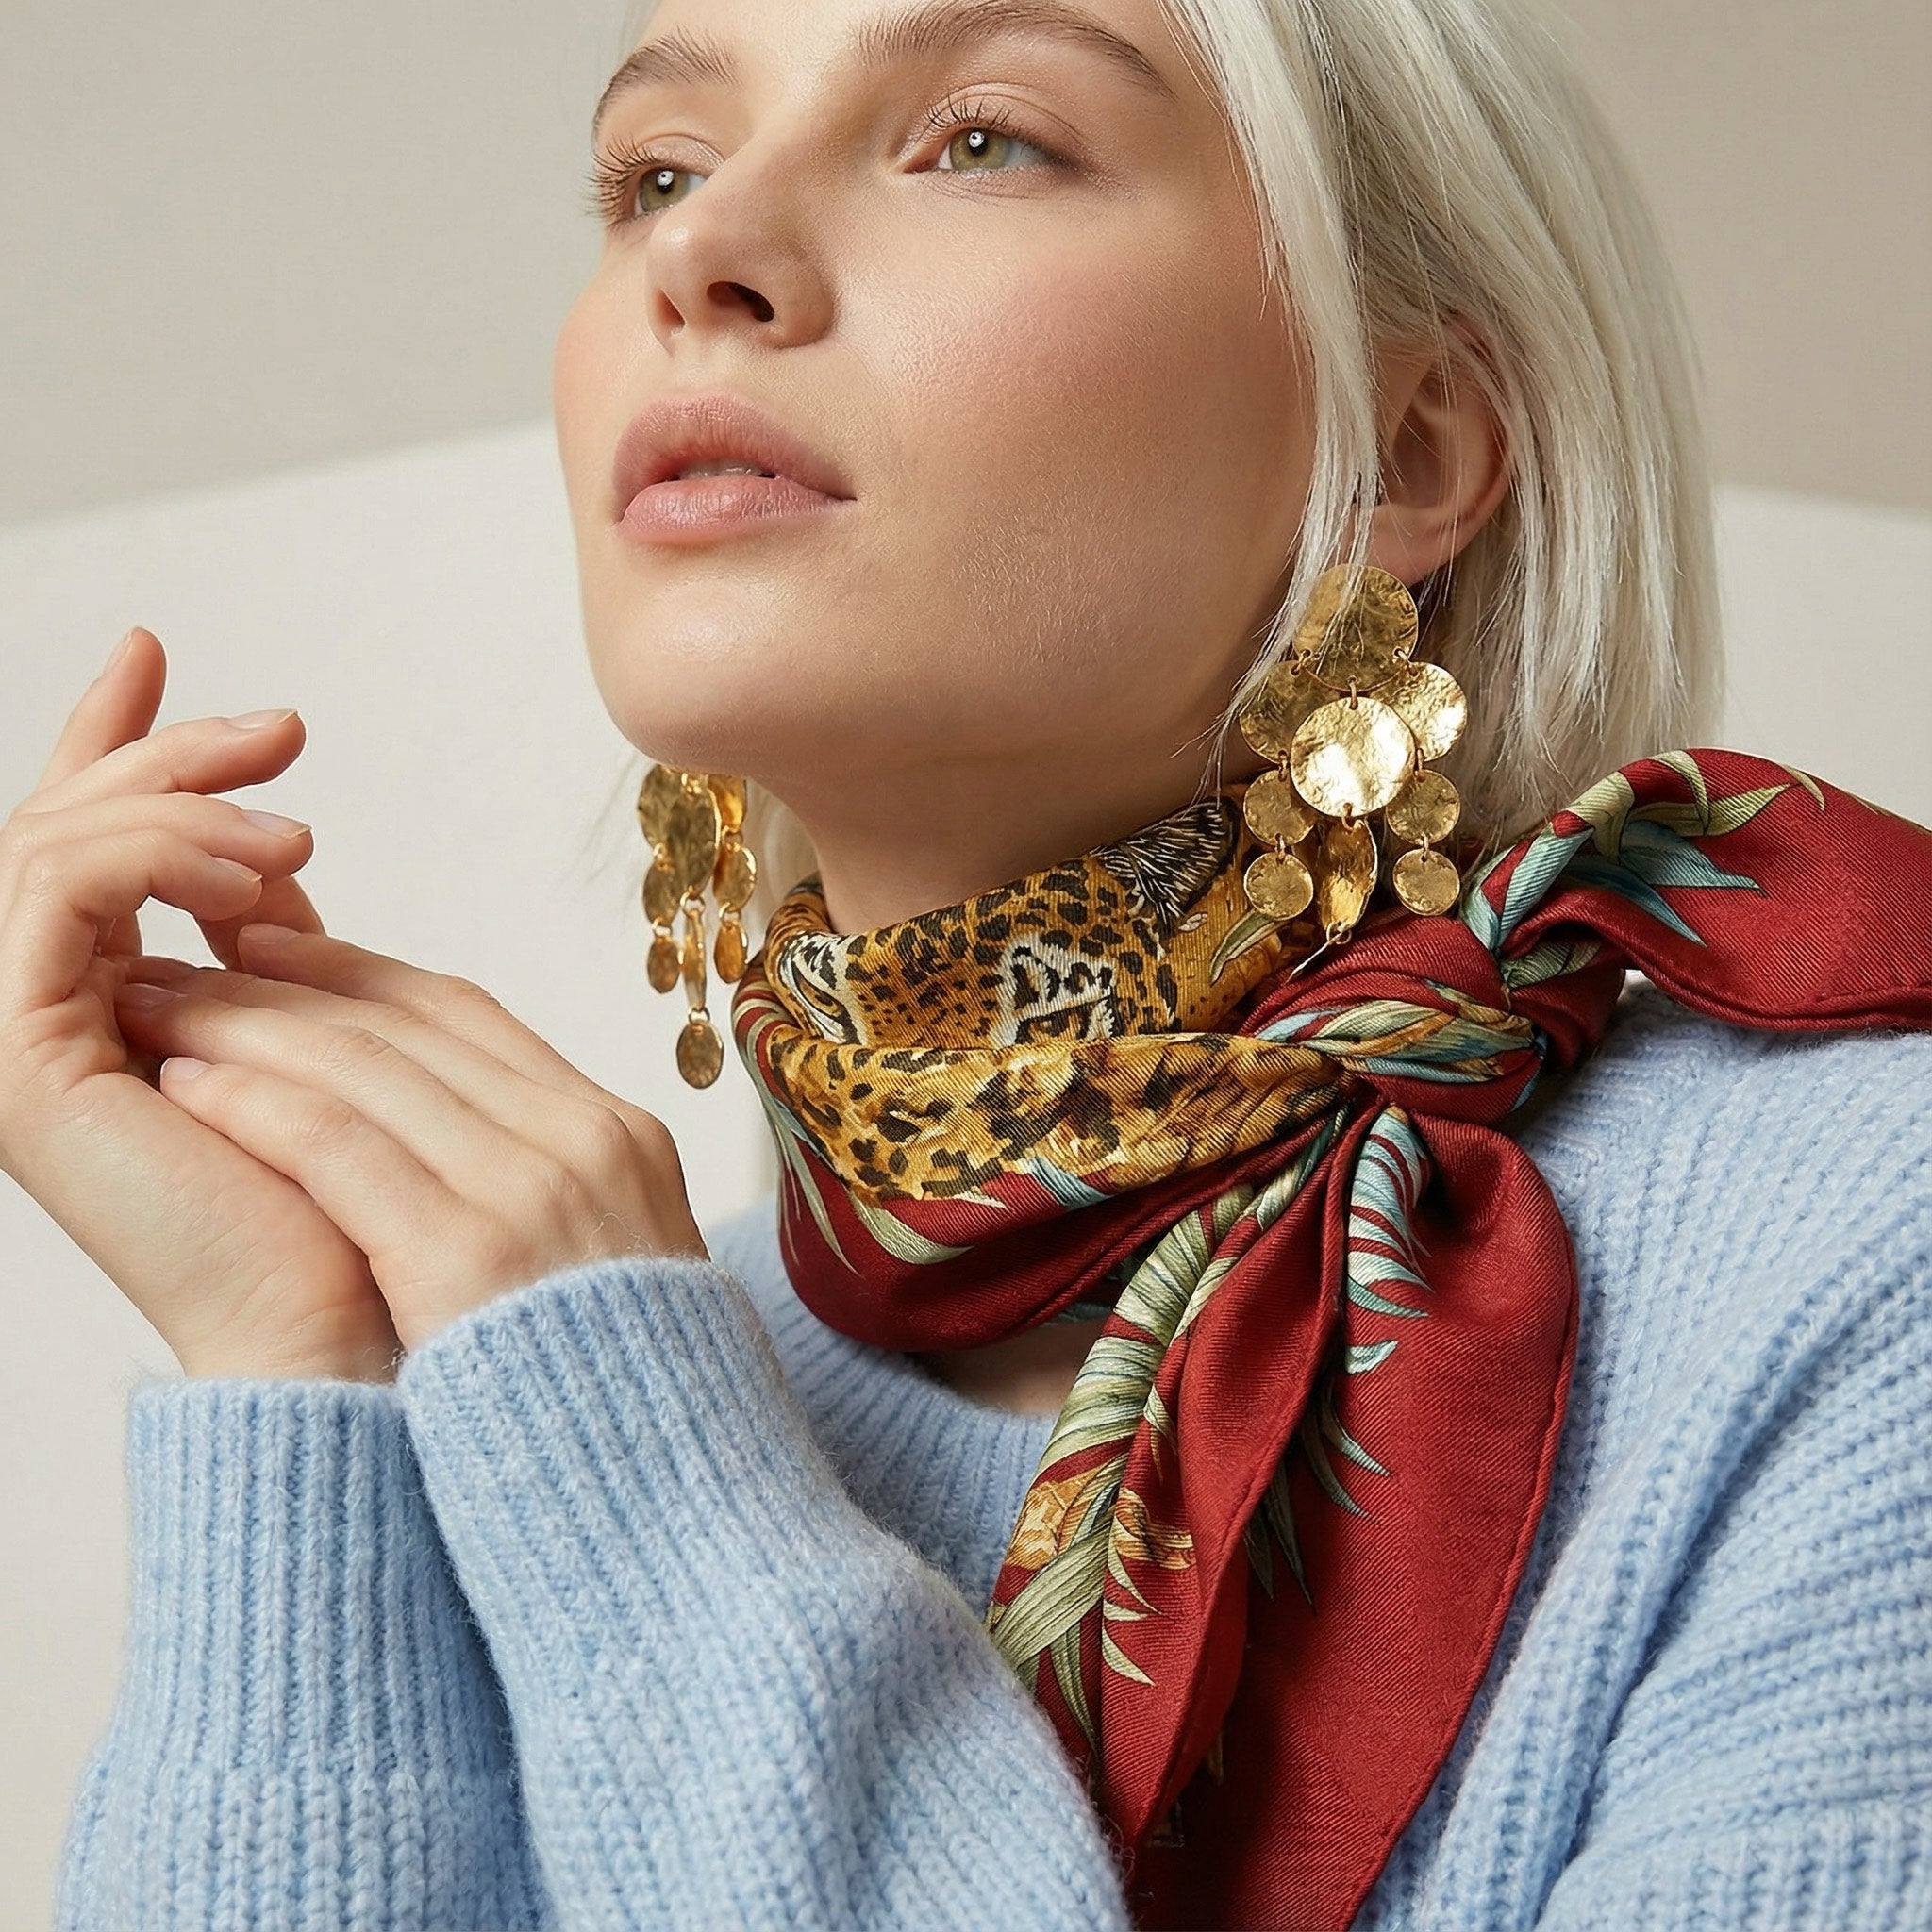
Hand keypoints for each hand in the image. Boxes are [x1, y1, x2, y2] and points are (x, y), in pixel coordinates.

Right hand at [0, 627, 403, 1382]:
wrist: (348, 1320)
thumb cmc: (344, 1195)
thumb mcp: (303, 1028)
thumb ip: (260, 946)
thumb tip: (277, 867)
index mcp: (89, 1006)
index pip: (76, 846)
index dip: (107, 746)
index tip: (159, 652)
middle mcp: (28, 1016)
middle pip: (54, 831)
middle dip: (162, 758)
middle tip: (279, 728)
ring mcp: (7, 1038)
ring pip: (50, 849)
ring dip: (180, 811)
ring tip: (298, 832)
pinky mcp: (16, 1060)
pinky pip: (58, 898)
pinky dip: (158, 861)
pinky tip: (263, 879)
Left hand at [114, 922, 706, 1352]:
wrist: (677, 1503)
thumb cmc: (627, 1403)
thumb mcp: (616, 1262)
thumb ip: (551, 1190)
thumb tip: (455, 1149)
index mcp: (619, 1134)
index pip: (467, 1014)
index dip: (359, 970)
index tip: (277, 950)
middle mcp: (582, 1139)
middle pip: (407, 1024)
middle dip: (286, 982)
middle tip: (193, 956)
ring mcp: (534, 1189)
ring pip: (363, 1067)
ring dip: (247, 1028)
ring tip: (163, 1009)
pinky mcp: (472, 1253)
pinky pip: (340, 1146)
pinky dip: (256, 1104)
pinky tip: (189, 1086)